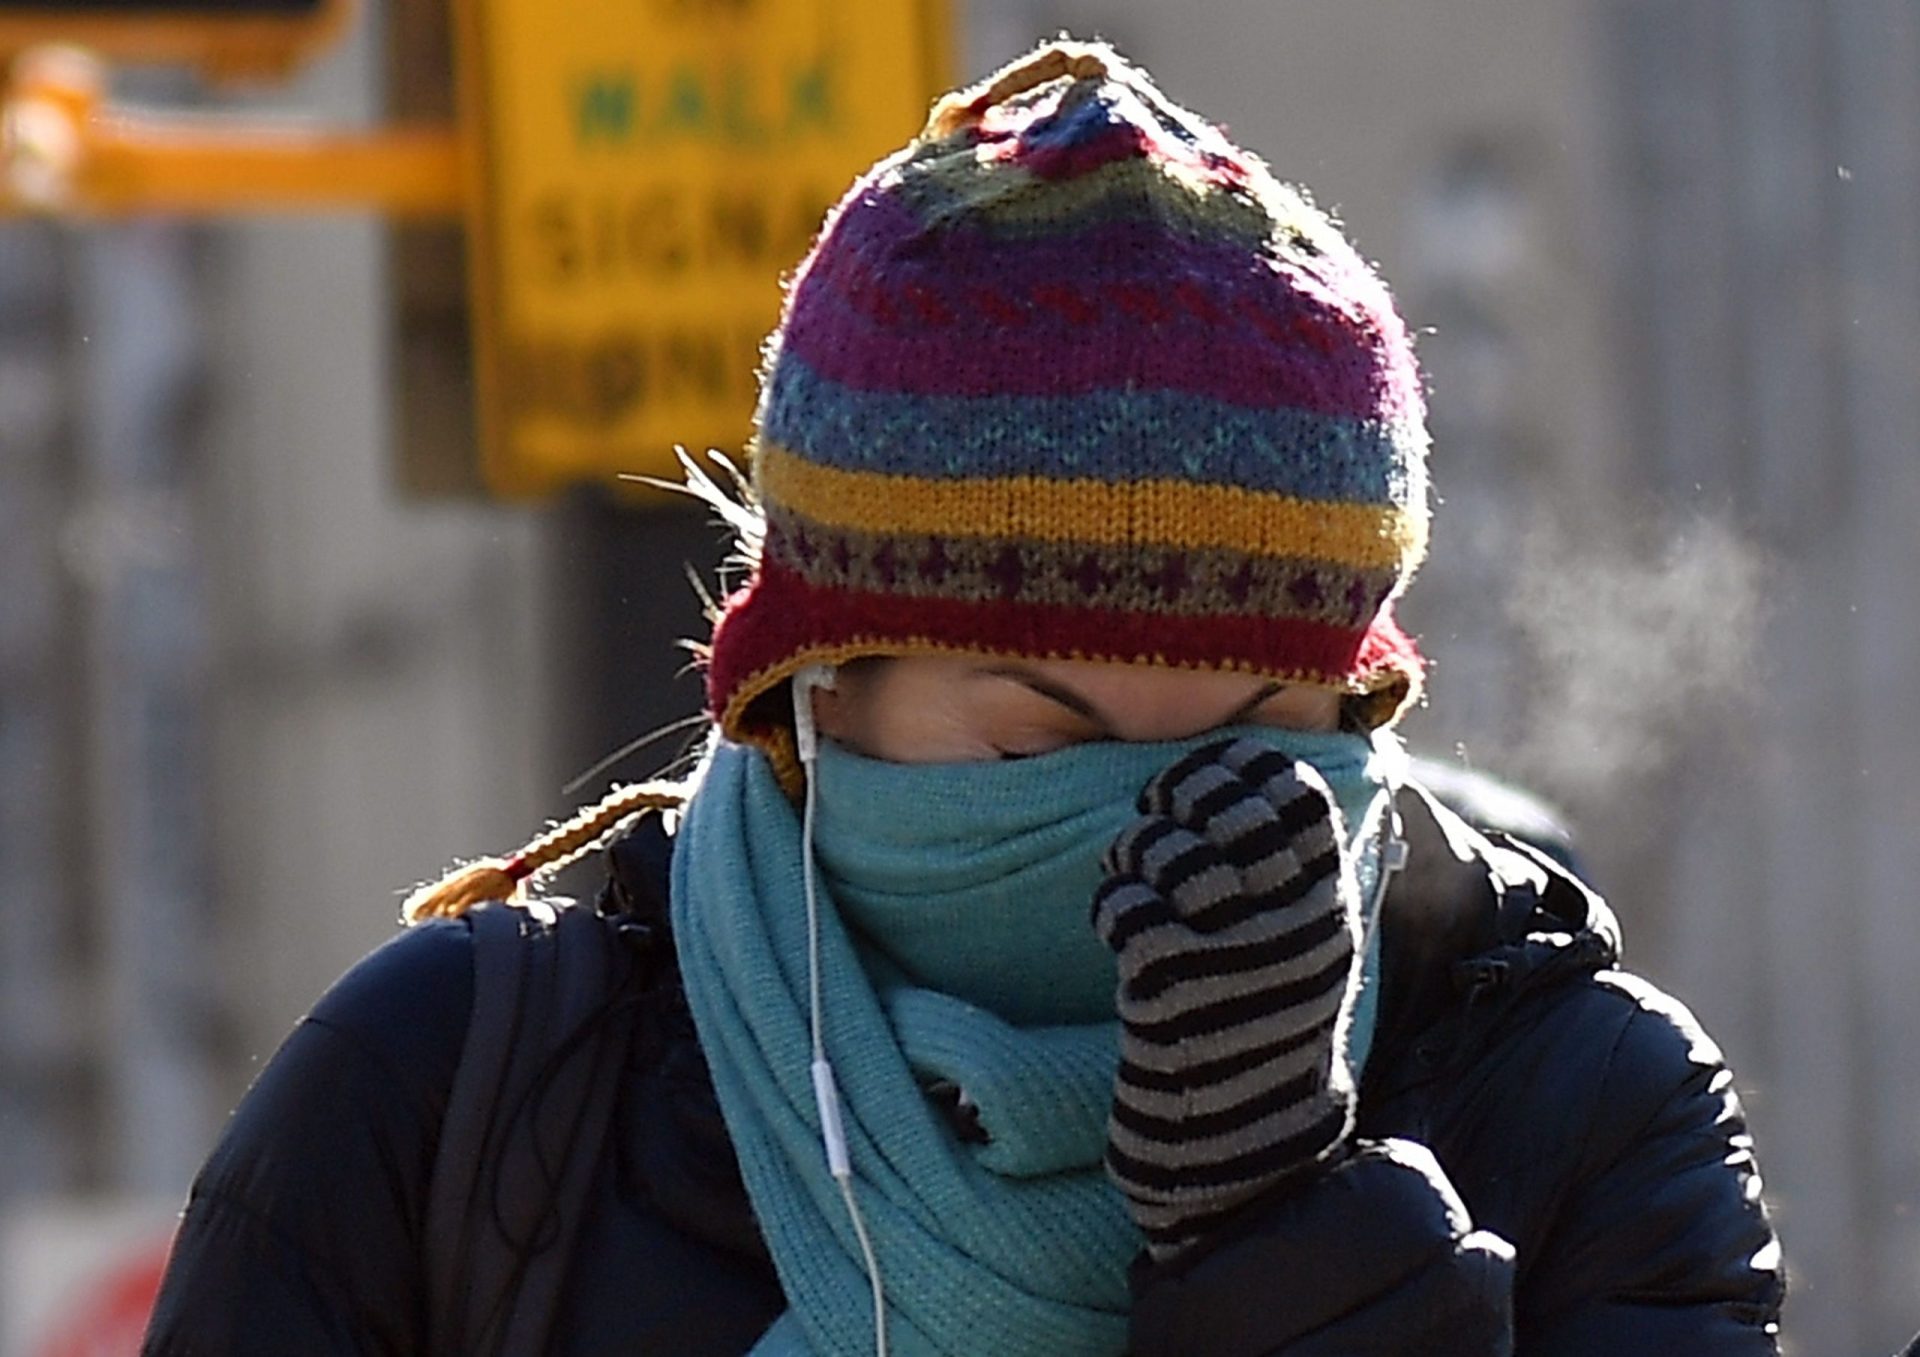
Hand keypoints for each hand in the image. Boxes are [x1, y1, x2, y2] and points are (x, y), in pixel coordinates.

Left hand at [1091, 737, 1361, 1260]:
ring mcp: (1233, 953)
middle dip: (1182, 795)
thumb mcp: (1308, 950)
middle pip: (1229, 808)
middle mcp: (1291, 924)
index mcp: (1329, 909)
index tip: (1207, 771)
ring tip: (1135, 873)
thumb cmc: (1263, 1031)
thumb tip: (1253, 781)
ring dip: (1137, 850)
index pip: (1296, 796)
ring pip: (1169, 849)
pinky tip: (1118, 925)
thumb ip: (1293, 876)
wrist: (1241, 1140)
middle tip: (1159, 811)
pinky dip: (1112, 902)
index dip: (1241, 768)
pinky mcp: (1172, 984)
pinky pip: (1127, 902)